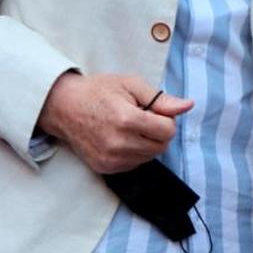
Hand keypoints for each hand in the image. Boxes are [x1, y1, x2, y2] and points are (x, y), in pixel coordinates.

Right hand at [37, 73, 192, 173]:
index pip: (168, 131)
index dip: (166, 119)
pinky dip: (135, 152)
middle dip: (159, 131)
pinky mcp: (104, 168)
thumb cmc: (99, 91)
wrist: (64, 107)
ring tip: (130, 126)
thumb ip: (161, 99)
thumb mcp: (131, 84)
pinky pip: (134, 164)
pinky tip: (122, 137)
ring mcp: (110, 159)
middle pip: (161, 146)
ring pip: (149, 157)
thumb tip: (188, 106)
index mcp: (127, 120)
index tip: (154, 110)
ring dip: (148, 142)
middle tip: (143, 116)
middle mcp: (119, 144)